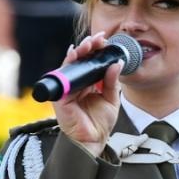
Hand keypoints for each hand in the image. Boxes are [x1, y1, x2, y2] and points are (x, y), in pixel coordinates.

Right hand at [52, 31, 121, 156]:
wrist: (93, 140)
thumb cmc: (100, 123)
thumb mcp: (111, 99)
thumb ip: (113, 82)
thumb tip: (117, 63)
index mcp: (88, 84)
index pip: (91, 63)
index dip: (97, 51)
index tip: (105, 40)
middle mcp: (76, 84)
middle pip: (80, 60)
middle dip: (89, 47)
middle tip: (98, 38)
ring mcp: (67, 89)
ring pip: (71, 65)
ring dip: (79, 52)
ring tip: (89, 44)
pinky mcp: (60, 95)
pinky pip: (63, 76)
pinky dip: (68, 64)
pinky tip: (74, 54)